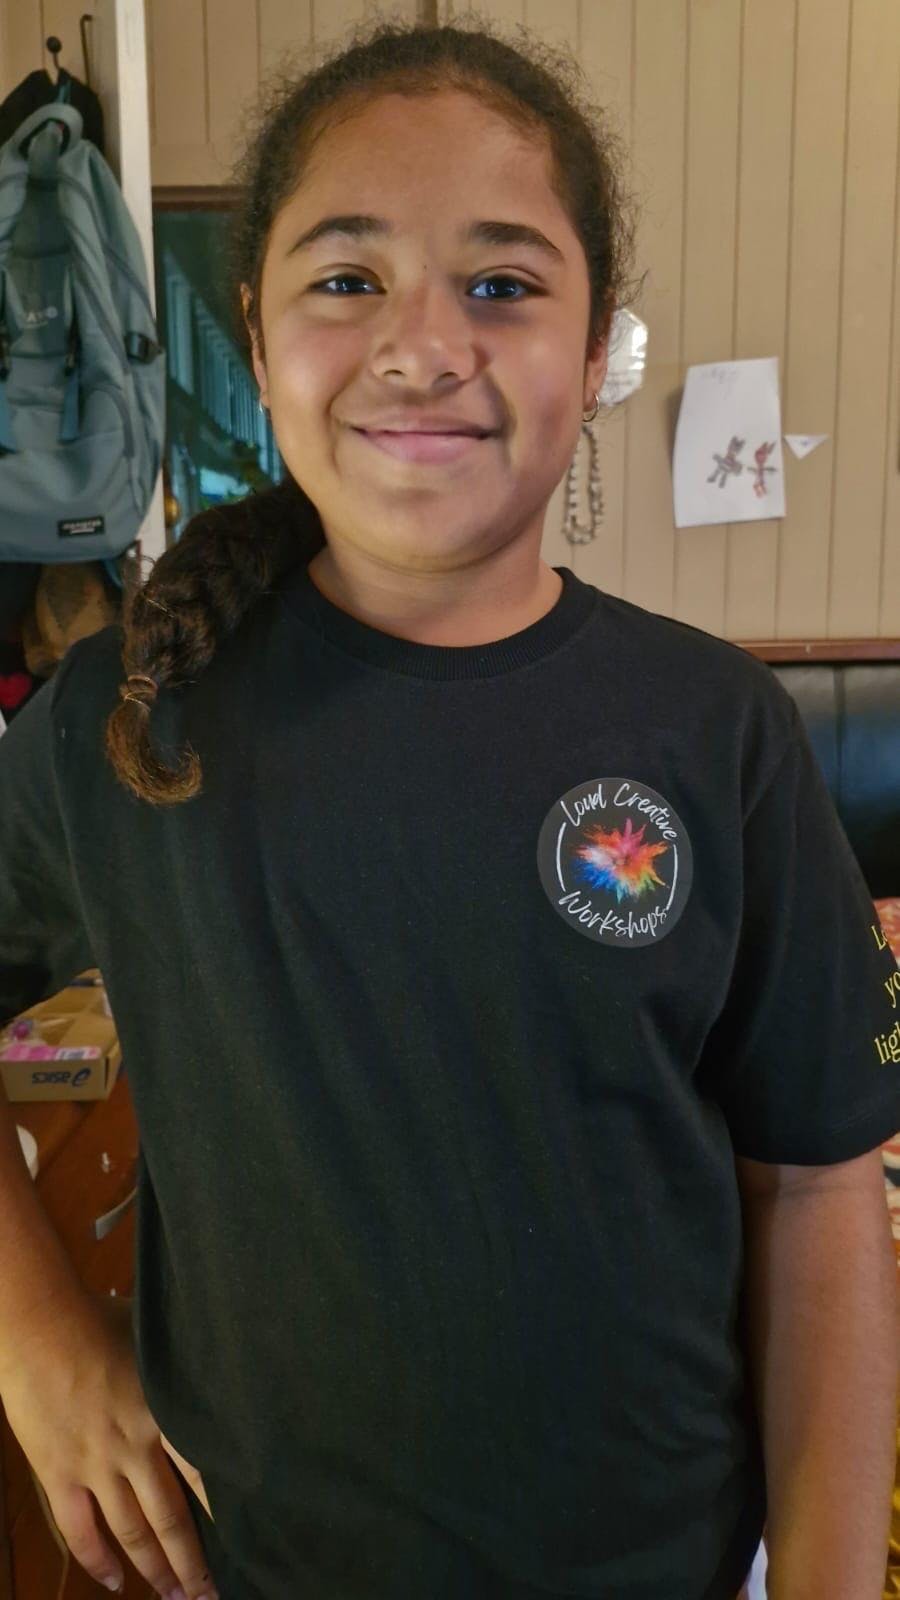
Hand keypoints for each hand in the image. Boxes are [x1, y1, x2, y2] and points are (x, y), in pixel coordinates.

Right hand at [0, 1290, 217, 1597]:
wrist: (40, 1327)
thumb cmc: (99, 1319)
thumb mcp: (154, 1339)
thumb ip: (179, 1365)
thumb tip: (213, 1356)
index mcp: (166, 1413)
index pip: (205, 1474)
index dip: (226, 1510)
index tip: (247, 1537)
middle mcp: (135, 1448)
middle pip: (171, 1518)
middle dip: (193, 1562)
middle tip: (211, 1595)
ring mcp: (96, 1466)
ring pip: (132, 1532)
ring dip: (155, 1569)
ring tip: (176, 1597)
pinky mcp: (59, 1474)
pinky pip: (81, 1530)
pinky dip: (98, 1560)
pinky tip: (115, 1582)